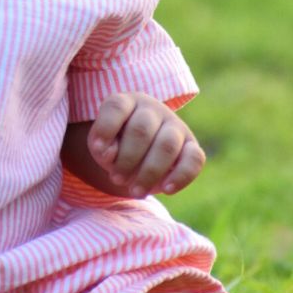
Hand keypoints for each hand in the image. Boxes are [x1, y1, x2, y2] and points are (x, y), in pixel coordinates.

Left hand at [87, 93, 204, 198]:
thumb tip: (109, 156)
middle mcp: (153, 109)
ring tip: (136, 191)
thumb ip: (102, 148)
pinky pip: (195, 159)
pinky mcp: (192, 146)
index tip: (98, 151)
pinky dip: (181, 176)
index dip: (105, 129)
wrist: (138, 157)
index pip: (116, 107)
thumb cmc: (115, 147)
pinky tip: (166, 189)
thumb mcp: (102, 146)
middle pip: (141, 130)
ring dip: (150, 172)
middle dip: (127, 159)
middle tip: (117, 179)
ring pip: (167, 145)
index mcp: (127, 102)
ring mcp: (175, 126)